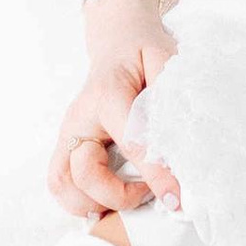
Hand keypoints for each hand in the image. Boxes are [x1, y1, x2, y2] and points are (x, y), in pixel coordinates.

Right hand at [48, 0, 181, 223]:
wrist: (117, 43)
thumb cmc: (143, 52)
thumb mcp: (165, 59)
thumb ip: (173, 95)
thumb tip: (185, 142)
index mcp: (108, 95)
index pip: (131, 143)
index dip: (155, 175)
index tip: (175, 200)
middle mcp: (81, 117)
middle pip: (84, 172)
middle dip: (117, 195)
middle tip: (147, 194)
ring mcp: (69, 132)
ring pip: (63, 183)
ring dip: (93, 202)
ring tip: (126, 200)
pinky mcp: (66, 144)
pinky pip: (60, 182)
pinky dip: (79, 201)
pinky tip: (106, 200)